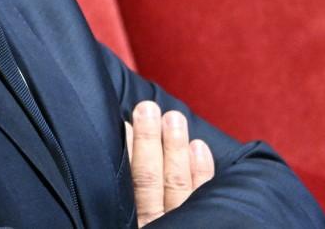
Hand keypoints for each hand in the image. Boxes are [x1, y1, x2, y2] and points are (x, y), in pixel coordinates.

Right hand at [126, 100, 214, 226]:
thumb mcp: (120, 220)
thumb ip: (126, 191)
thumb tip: (119, 141)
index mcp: (133, 224)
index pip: (128, 184)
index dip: (127, 151)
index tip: (124, 123)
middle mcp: (158, 225)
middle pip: (150, 180)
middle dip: (148, 141)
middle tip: (147, 108)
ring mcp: (182, 224)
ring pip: (176, 183)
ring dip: (175, 147)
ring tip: (174, 117)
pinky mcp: (205, 223)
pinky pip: (204, 196)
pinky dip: (201, 170)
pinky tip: (199, 146)